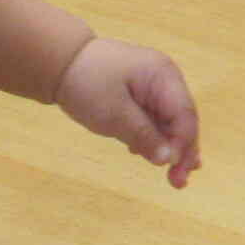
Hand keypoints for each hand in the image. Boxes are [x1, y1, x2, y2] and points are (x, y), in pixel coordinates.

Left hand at [52, 38, 202, 187]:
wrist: (59, 62)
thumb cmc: (86, 83)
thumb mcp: (113, 114)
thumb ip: (144, 136)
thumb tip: (169, 160)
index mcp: (163, 76)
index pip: (184, 115)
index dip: (183, 144)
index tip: (174, 171)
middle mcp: (164, 79)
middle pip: (182, 119)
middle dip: (182, 151)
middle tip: (178, 183)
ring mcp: (153, 86)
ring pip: (170, 122)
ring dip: (170, 147)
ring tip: (174, 178)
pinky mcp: (140, 94)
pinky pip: (154, 119)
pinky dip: (154, 138)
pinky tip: (146, 155)